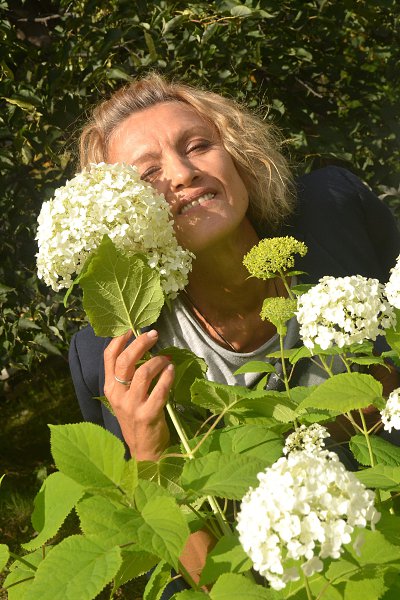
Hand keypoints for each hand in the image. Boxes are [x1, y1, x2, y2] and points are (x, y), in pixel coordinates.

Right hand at [103, 329, 173, 460]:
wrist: (145, 451)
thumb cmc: (137, 418)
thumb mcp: (125, 397)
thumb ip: (128, 376)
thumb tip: (142, 348)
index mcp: (110, 388)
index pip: (109, 358)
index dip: (119, 340)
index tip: (132, 329)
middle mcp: (117, 395)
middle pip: (126, 361)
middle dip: (140, 343)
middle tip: (154, 335)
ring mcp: (132, 406)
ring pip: (143, 372)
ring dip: (158, 360)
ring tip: (166, 359)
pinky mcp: (148, 414)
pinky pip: (160, 389)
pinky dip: (167, 376)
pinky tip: (172, 370)